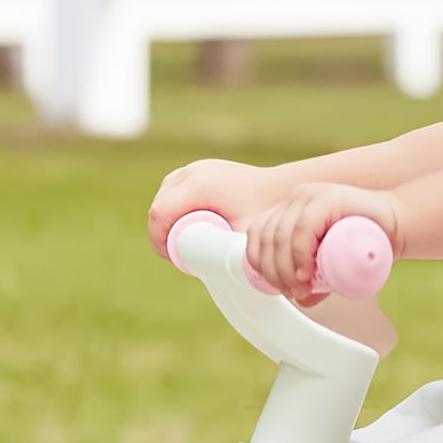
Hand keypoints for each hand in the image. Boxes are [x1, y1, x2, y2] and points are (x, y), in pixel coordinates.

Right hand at [149, 158, 272, 258]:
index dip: (158, 240)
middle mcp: (193, 171)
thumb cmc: (266, 211)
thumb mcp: (245, 235)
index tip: (172, 259)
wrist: (283, 187)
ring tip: (181, 243)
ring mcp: (195, 168)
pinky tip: (184, 224)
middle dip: (161, 233)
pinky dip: (173, 207)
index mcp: (199, 185)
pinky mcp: (199, 169)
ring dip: (166, 220)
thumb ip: (228, 253)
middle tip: (176, 256)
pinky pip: (174, 189)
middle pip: (159, 204)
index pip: (160, 213)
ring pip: (164, 196)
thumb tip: (211, 275)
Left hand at [244, 182, 401, 305]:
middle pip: (267, 238)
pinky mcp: (327, 197)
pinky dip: (298, 255)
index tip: (279, 289)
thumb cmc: (366, 244)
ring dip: (285, 269)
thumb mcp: (331, 263)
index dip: (260, 266)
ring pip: (281, 236)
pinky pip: (302, 229)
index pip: (257, 236)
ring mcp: (309, 196)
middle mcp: (294, 199)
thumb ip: (315, 277)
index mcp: (288, 210)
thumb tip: (300, 300)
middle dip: (275, 273)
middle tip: (295, 293)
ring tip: (302, 289)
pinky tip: (305, 273)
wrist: (398, 225)